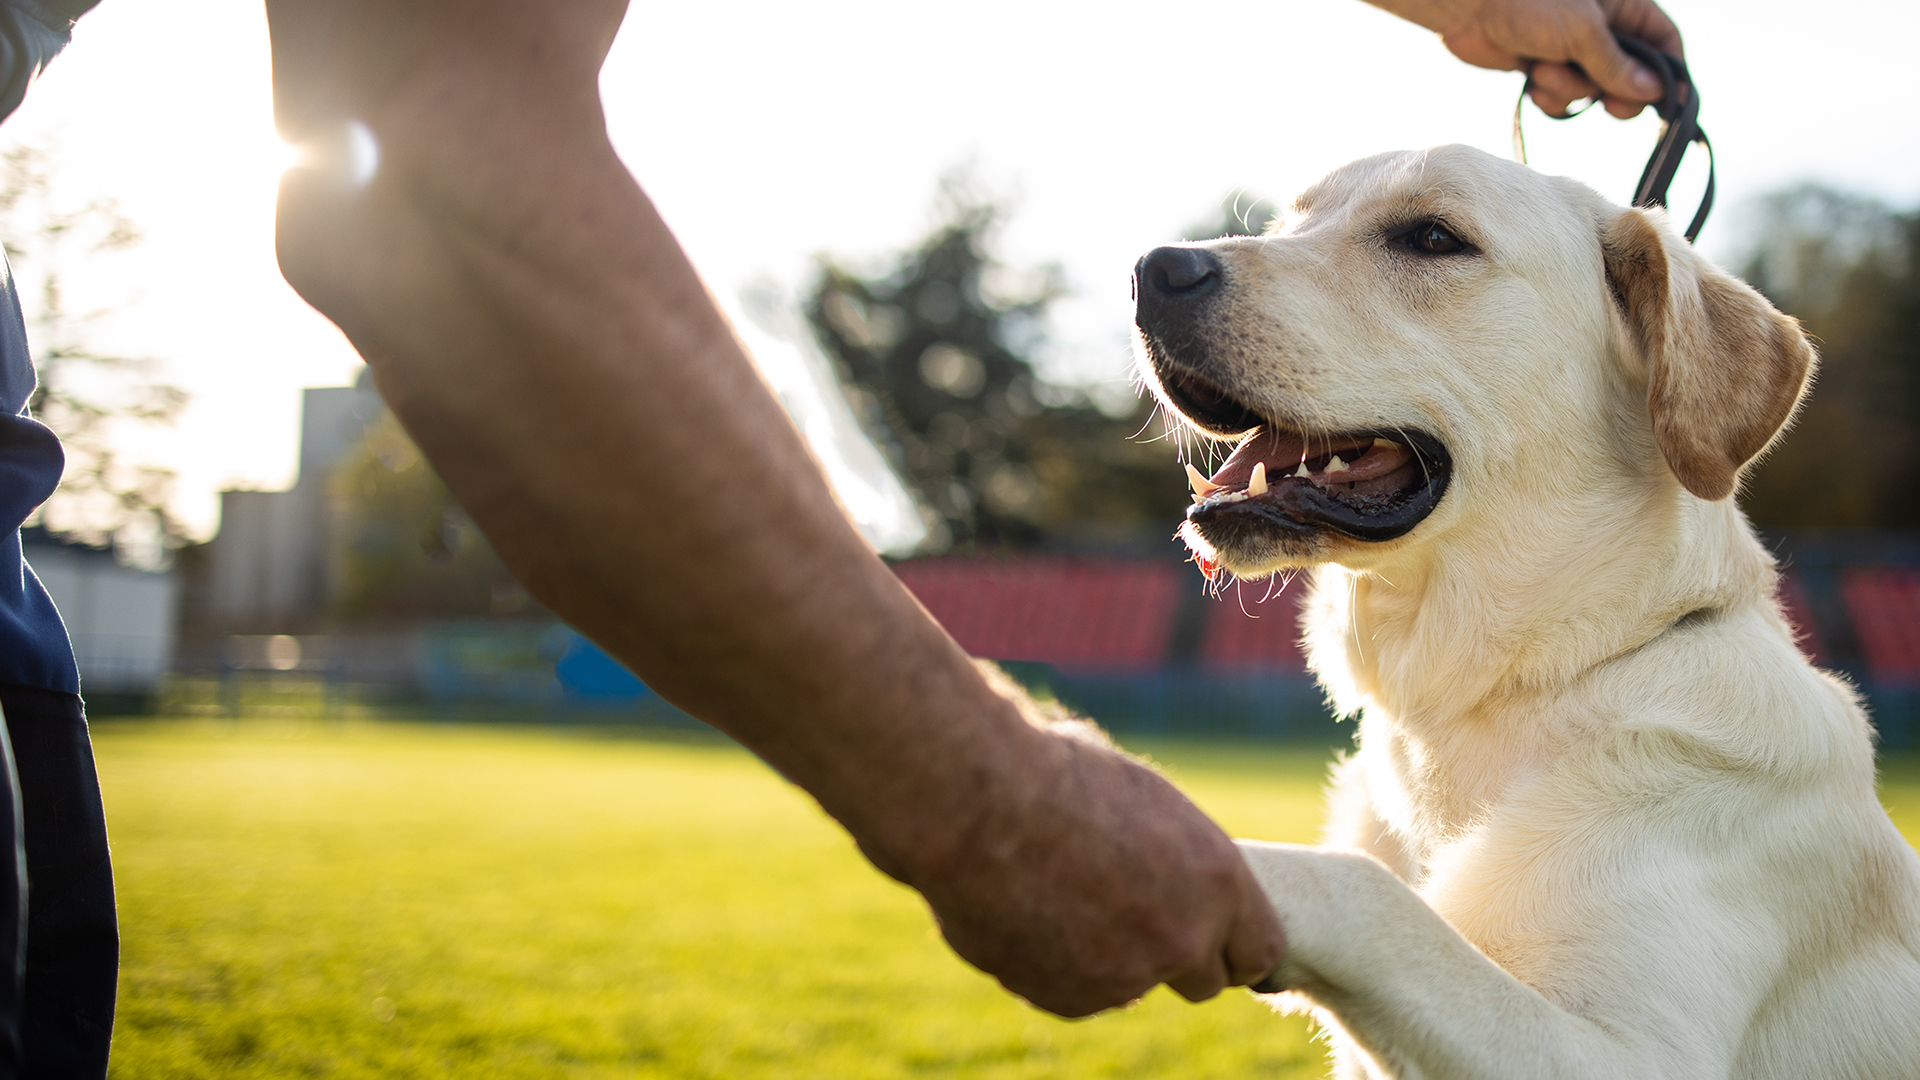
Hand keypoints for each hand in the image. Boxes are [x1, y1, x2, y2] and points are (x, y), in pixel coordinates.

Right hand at [875, 715, 1285, 1017]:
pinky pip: (1073, 991)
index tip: (1213, 934)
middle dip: (1175, 956)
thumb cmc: (1053, 773)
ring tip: (1058, 893)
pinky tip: (1024, 911)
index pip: (1260, 949)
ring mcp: (1125, 978)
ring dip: (1108, 956)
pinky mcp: (1067, 999)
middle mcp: (1182, 939)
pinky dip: (1055, 964)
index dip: (1233, 942)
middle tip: (1133, 916)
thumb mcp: (1137, 796)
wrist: (976, 805)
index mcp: (1218, 880)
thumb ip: (1166, 852)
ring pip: (1130, 984)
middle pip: (1204, 981)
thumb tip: (1161, 863)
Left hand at [1374, 0, 1683, 118]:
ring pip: (1592, 90)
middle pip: (1632, 75)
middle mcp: (1601, 29)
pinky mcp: (1543, 67)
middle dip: (1618, 93)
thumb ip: (1617, 65)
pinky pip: (1561, 98)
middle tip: (1610, 107)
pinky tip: (1531, 80)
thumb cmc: (1530, 2)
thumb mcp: (1583, 32)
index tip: (1670, 102)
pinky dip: (1549, 96)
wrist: (1469, 5)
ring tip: (1544, 69)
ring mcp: (1571, 50)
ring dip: (1570, 89)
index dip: (1669, 73)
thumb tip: (1653, 93)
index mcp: (1624, 7)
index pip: (1663, 41)